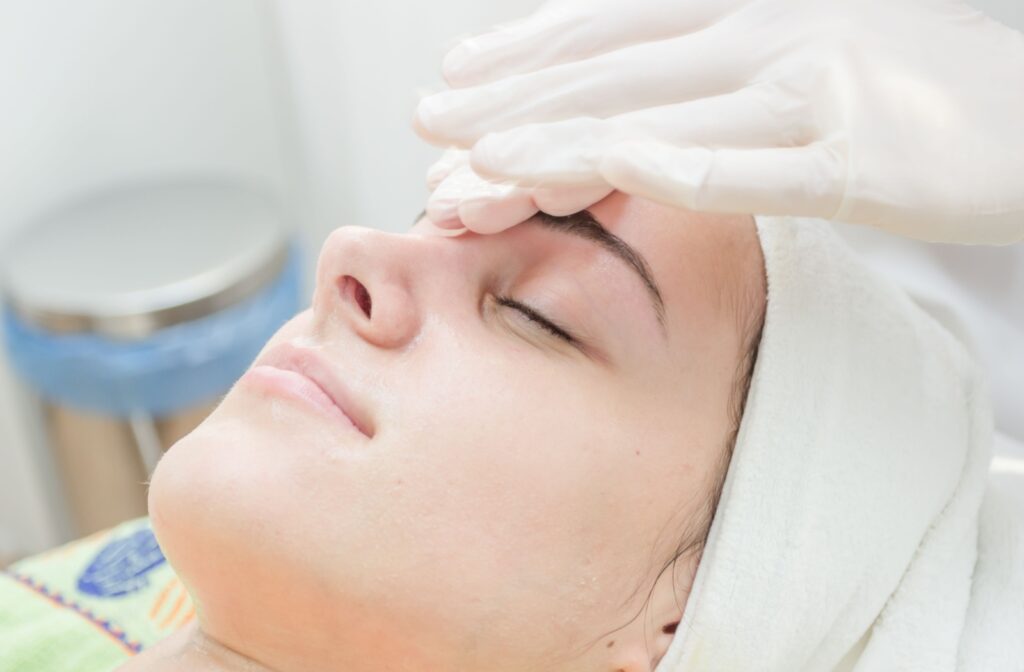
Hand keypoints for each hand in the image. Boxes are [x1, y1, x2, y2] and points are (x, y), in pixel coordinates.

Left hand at [416, 0, 1023, 243]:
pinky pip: (746, 168)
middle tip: (429, 129)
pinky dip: (670, 167)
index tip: (454, 76)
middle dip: (511, 102)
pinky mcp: (857, 157)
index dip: (525, 51)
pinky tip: (604, 174)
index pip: (613, 28)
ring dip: (557, 142)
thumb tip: (639, 100)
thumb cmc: (921, 90)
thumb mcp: (809, 51)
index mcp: (753, 6)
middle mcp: (771, 32)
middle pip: (612, 71)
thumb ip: (720, 65)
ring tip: (478, 168)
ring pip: (656, 118)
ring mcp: (812, 88)